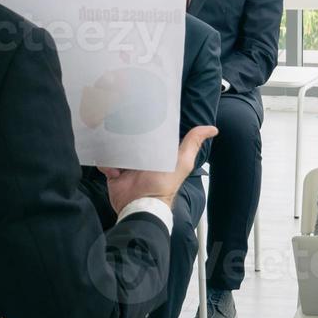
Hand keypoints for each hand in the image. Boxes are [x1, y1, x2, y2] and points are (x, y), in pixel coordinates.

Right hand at [100, 126, 217, 212]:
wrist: (141, 205)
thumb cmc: (163, 184)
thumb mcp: (181, 161)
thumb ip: (193, 143)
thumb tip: (213, 129)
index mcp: (156, 151)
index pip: (149, 131)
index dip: (144, 122)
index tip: (138, 111)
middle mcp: (141, 156)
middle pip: (129, 137)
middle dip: (123, 132)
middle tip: (119, 128)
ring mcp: (126, 164)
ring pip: (115, 147)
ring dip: (113, 148)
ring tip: (115, 150)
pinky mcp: (113, 173)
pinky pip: (105, 161)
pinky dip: (107, 164)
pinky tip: (114, 171)